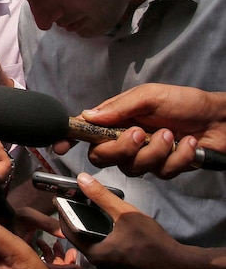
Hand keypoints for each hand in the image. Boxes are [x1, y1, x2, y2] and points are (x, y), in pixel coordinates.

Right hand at [60, 83, 225, 177]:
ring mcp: (144, 156)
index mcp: (116, 120)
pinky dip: (178, 157)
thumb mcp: (150, 96)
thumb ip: (118, 107)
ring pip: (133, 168)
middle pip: (103, 157)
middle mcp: (125, 140)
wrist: (220, 119)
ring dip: (155, 151)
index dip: (69, 139)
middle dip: (121, 149)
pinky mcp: (164, 168)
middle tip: (140, 133)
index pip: (86, 131)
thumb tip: (87, 115)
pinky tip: (188, 144)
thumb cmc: (185, 101)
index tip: (60, 146)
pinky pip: (161, 172)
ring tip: (172, 134)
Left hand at [63, 173, 197, 268]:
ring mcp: (108, 266)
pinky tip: (104, 223)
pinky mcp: (117, 265)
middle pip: (77, 237)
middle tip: (73, 202)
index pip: (67, 231)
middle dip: (74, 219)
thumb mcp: (125, 213)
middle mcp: (97, 262)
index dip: (62, 214)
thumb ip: (102, 196)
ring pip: (90, 242)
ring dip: (86, 227)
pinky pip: (101, 247)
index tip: (60, 199)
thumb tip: (82, 179)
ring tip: (86, 209)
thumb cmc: (152, 240)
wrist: (175, 262)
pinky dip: (98, 234)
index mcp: (94, 252)